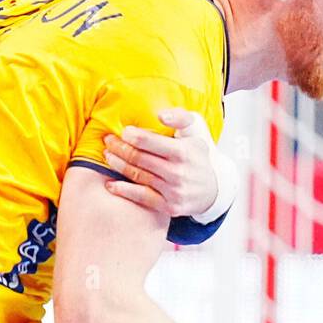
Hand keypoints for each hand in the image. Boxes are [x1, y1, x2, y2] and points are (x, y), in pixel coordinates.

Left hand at [103, 109, 218, 217]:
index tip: (123, 131)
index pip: (149, 141)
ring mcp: (173, 191)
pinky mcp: (169, 207)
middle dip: (119, 147)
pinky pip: (141, 197)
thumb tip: (160, 115)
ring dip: (117, 164)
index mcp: (183, 152)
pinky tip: (110, 184)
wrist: (215, 189)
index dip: (131, 135)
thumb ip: (180, 117)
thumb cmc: (198, 155)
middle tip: (108, 140)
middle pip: (138, 158)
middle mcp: (177, 173)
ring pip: (137, 176)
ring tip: (107, 155)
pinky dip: (123, 190)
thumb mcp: (196, 131)